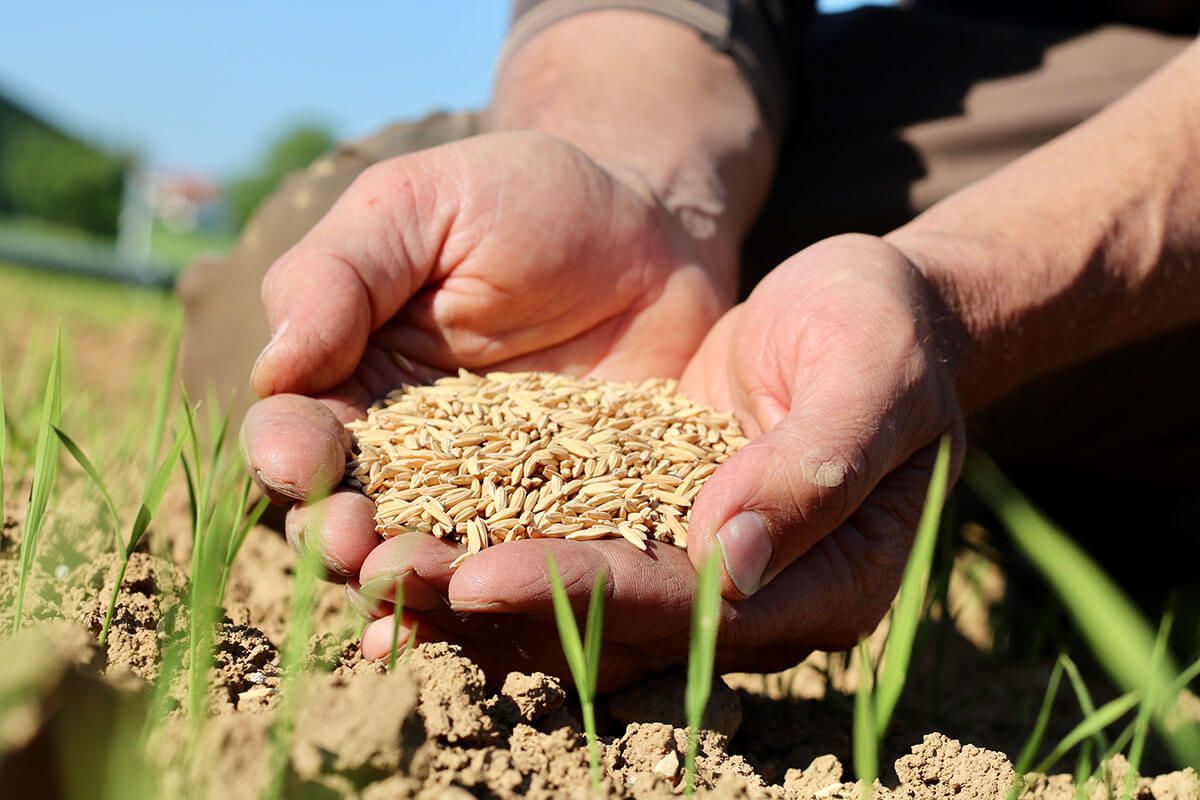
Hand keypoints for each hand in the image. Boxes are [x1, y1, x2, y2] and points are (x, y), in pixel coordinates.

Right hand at [239, 130, 731, 588]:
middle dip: (342, 535)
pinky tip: (486, 623)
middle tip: (355, 544)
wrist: (653, 224)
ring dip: (410, 578)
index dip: (288, 453)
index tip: (300, 465)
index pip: (298, 428)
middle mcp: (410, 449)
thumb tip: (275, 366)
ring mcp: (491, 490)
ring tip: (413, 582)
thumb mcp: (422, 203)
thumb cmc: (527, 197)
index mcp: (354, 375)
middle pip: (353, 511)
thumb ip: (341, 273)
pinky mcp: (568, 512)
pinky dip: (502, 598)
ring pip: (432, 551)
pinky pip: (527, 562)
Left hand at [344, 234, 965, 687]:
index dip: (578, 593)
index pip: (681, 603)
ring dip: (468, 579)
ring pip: (568, 594)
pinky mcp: (652, 517)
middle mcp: (746, 595)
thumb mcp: (871, 376)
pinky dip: (486, 533)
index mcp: (819, 584)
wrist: (875, 309)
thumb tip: (725, 560)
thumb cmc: (888, 329)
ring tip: (366, 558)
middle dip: (495, 603)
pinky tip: (408, 516)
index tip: (476, 576)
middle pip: (608, 621)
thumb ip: (813, 467)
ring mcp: (695, 562)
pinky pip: (560, 539)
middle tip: (385, 579)